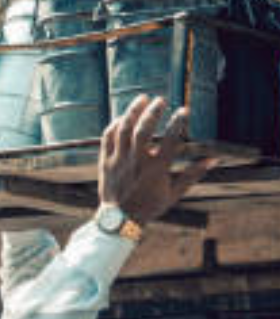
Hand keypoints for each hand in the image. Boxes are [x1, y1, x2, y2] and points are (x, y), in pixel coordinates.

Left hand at [98, 95, 213, 224]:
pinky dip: (115, 125)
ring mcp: (119, 160)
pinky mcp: (105, 161)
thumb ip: (193, 175)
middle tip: (160, 100)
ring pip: (124, 130)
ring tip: (142, 98)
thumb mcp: (174, 193)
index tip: (183, 110)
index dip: (177, 124)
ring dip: (132, 112)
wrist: (119, 220)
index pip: (169, 141)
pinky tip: (123, 117)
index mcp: (155, 170)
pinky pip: (107, 138)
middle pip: (143, 131)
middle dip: (152, 112)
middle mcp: (136, 162)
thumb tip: (213, 160)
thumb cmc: (149, 206)